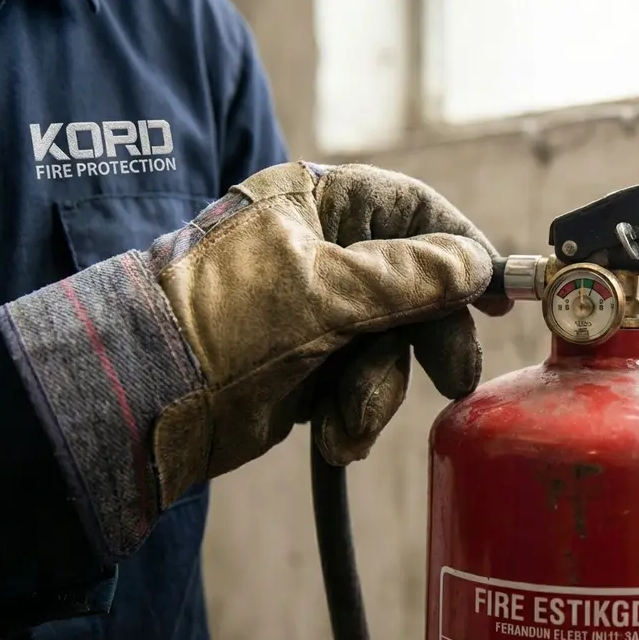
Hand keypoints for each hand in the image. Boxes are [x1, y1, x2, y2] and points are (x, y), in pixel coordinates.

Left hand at [142, 162, 511, 502]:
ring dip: (381, 389)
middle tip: (453, 376)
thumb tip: (474, 264)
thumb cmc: (222, 323)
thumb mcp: (326, 293)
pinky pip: (363, 381)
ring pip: (393, 343)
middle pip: (415, 284)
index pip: (413, 209)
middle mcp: (321, 249)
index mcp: (317, 203)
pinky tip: (335, 436)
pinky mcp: (310, 363)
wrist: (140, 405)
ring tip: (350, 421)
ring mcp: (316, 309)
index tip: (498, 292)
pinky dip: (356, 411)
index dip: (461, 249)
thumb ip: (411, 277)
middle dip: (429, 337)